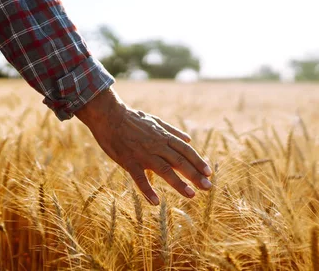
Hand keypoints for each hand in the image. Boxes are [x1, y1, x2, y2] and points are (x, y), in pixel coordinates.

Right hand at [75, 88, 212, 204]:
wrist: (109, 116)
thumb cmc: (132, 118)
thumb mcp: (155, 121)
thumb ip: (172, 131)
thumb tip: (188, 139)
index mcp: (164, 137)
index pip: (186, 151)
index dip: (198, 162)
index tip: (209, 173)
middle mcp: (157, 146)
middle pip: (180, 162)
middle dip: (195, 175)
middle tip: (208, 187)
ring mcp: (143, 154)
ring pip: (165, 170)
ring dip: (179, 183)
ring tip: (191, 195)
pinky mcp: (129, 161)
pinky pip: (140, 178)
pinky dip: (148, 190)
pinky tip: (155, 202)